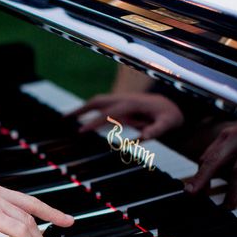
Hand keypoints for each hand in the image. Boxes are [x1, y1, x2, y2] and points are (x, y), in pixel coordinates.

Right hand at [68, 92, 183, 138]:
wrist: (172, 106)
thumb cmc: (169, 116)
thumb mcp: (168, 124)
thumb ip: (157, 130)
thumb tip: (145, 137)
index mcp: (133, 104)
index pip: (108, 113)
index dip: (94, 122)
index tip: (81, 131)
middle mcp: (124, 99)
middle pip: (97, 102)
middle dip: (80, 109)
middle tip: (64, 119)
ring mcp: (121, 100)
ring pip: (97, 102)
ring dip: (81, 109)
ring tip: (66, 118)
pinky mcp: (119, 105)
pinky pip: (101, 106)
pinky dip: (88, 110)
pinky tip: (79, 119)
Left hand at [185, 122, 236, 208]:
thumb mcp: (233, 146)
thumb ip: (216, 162)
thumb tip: (199, 186)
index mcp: (226, 136)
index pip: (208, 158)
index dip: (199, 176)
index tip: (191, 192)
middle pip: (217, 161)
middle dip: (206, 181)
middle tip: (202, 199)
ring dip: (233, 191)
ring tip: (230, 205)